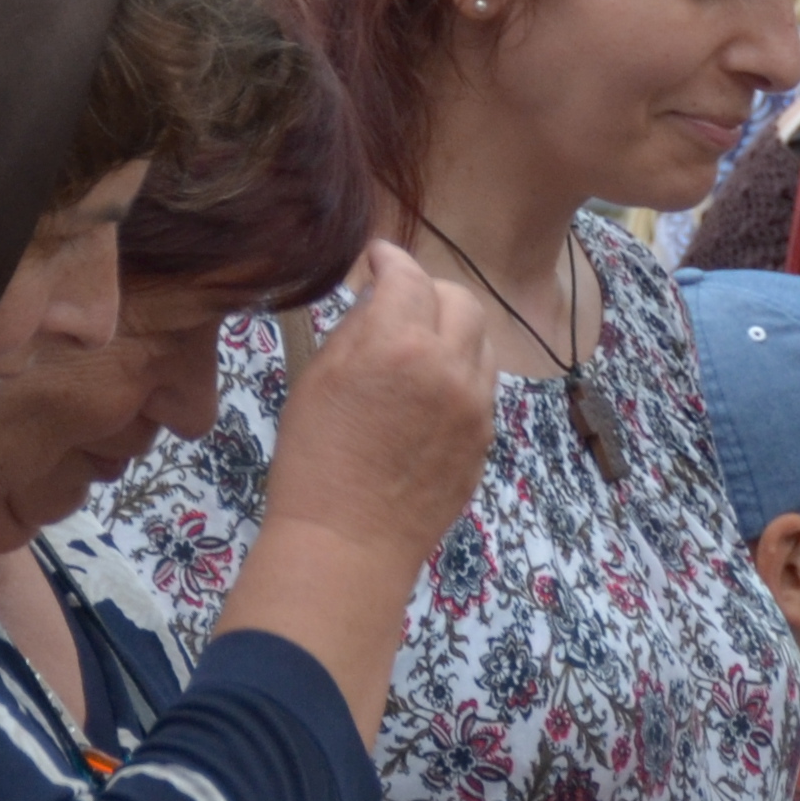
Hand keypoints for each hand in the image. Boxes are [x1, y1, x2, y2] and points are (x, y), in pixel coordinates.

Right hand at [268, 243, 502, 565]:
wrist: (349, 541)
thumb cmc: (315, 461)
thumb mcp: (318, 379)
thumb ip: (357, 330)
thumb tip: (379, 300)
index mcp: (399, 345)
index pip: (407, 276)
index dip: (389, 260)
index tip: (376, 259)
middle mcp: (449, 368)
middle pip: (461, 300)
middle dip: (431, 291)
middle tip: (402, 301)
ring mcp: (475, 405)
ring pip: (481, 342)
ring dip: (453, 331)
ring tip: (417, 346)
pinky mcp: (485, 438)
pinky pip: (482, 386)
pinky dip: (461, 372)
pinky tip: (429, 390)